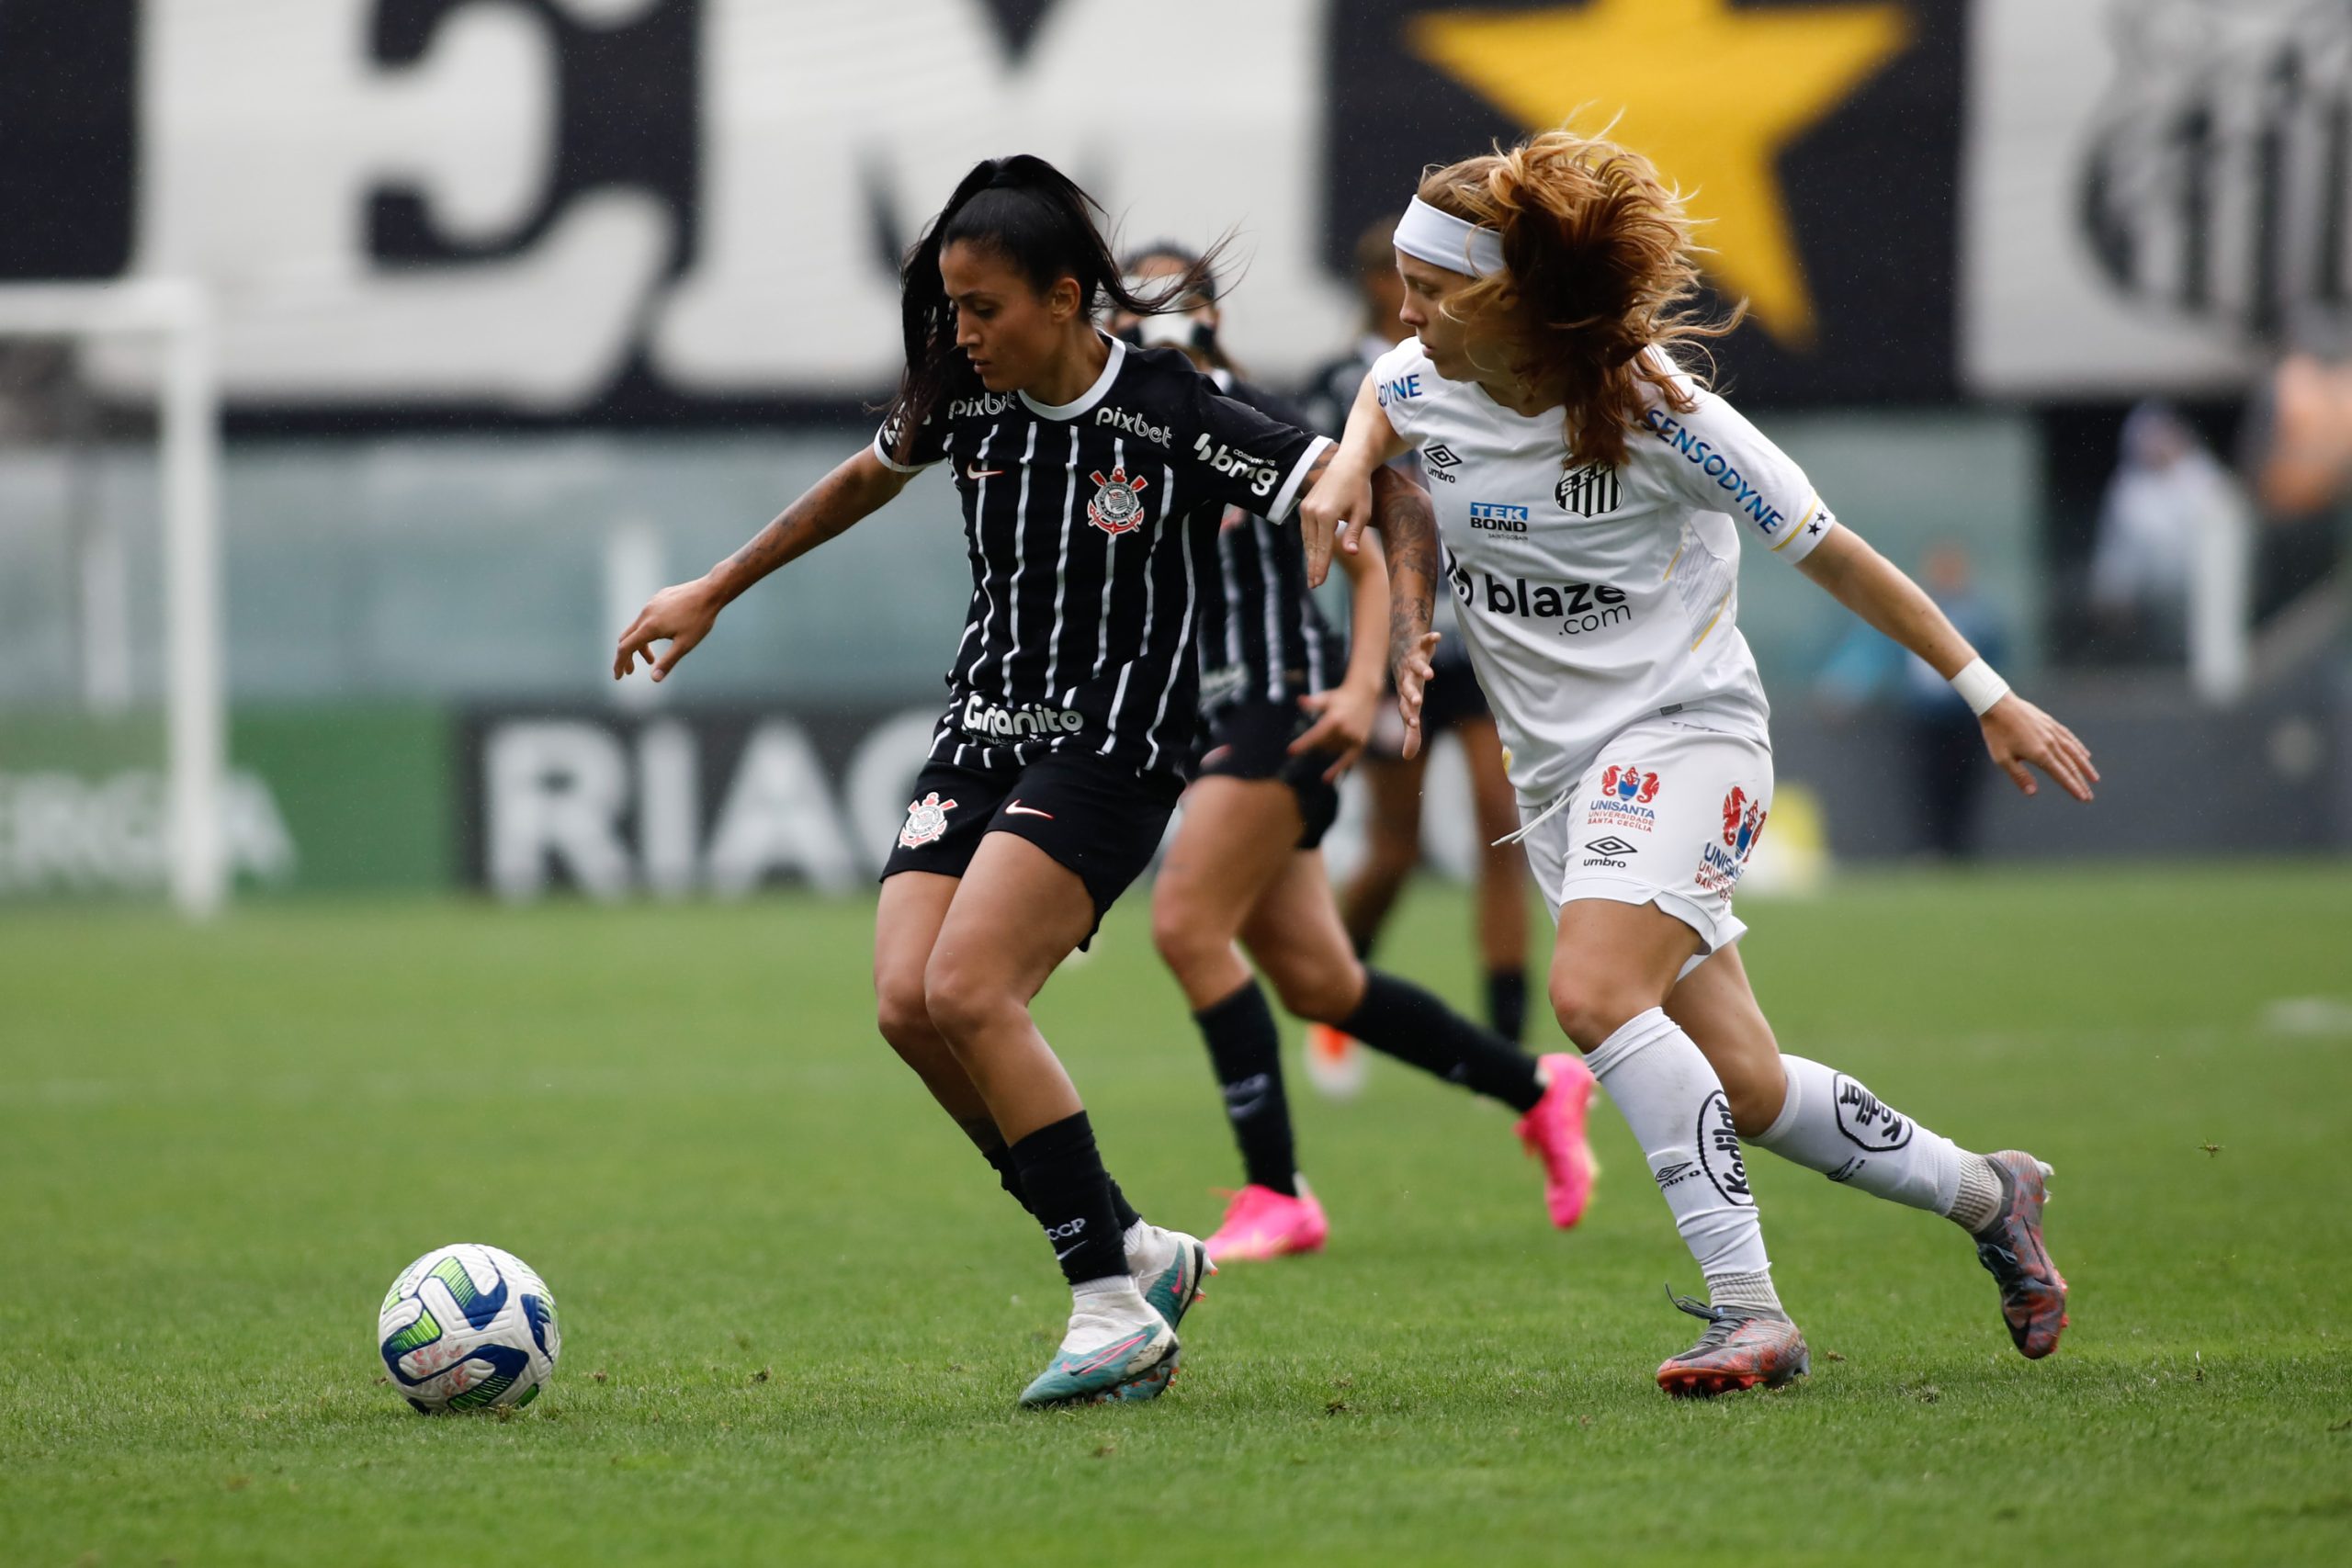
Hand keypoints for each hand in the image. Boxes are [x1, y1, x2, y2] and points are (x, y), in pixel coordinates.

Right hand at [613, 576, 723, 682]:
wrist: (709, 591)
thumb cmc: (699, 619)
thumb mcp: (685, 645)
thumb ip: (668, 662)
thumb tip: (654, 679)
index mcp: (649, 627)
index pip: (625, 648)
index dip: (619, 664)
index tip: (618, 677)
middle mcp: (646, 614)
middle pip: (626, 638)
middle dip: (627, 656)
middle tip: (631, 671)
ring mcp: (651, 604)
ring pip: (637, 627)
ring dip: (640, 645)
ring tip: (652, 659)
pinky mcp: (658, 598)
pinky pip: (646, 617)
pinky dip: (647, 631)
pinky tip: (662, 636)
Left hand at [1289, 680, 1381, 781]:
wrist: (1365, 695)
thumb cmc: (1341, 697)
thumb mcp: (1326, 697)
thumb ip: (1313, 702)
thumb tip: (1300, 700)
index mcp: (1335, 718)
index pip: (1315, 734)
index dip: (1303, 743)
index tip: (1290, 752)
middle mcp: (1345, 730)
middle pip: (1322, 745)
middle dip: (1317, 741)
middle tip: (1323, 728)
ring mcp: (1353, 738)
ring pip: (1331, 751)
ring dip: (1326, 747)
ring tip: (1333, 731)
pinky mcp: (1360, 744)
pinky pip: (1347, 761)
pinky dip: (1337, 770)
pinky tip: (1327, 780)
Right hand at [1296, 458, 1373, 588]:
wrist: (1348, 464)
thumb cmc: (1360, 488)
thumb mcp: (1362, 511)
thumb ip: (1354, 533)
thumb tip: (1351, 553)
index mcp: (1326, 515)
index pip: (1323, 548)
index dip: (1321, 567)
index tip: (1318, 583)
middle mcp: (1312, 512)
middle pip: (1312, 546)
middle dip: (1313, 566)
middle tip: (1314, 585)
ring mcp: (1306, 508)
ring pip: (1307, 539)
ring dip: (1310, 557)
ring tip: (1313, 574)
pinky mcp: (1305, 505)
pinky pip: (1306, 530)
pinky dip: (1309, 544)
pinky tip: (1313, 554)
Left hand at [1391, 631, 1441, 760]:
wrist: (1402, 652)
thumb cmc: (1408, 686)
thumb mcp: (1410, 709)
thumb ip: (1411, 733)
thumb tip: (1407, 757)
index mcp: (1406, 695)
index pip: (1406, 708)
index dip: (1409, 716)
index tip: (1414, 724)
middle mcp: (1407, 679)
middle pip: (1408, 688)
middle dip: (1412, 695)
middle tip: (1417, 702)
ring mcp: (1413, 662)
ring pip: (1416, 667)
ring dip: (1422, 670)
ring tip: (1429, 674)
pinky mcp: (1420, 646)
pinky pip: (1424, 641)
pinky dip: (1430, 638)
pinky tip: (1437, 636)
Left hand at [1981, 694, 2097, 800]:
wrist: (1997, 704)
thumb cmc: (1996, 733)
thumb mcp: (2002, 758)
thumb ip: (2019, 776)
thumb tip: (2033, 793)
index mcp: (2040, 754)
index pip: (2061, 775)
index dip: (2073, 787)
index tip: (2083, 798)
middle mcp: (2051, 743)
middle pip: (2070, 766)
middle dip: (2081, 782)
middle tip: (2089, 797)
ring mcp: (2053, 732)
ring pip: (2074, 752)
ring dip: (2086, 766)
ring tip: (2094, 778)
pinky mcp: (2051, 723)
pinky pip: (2070, 738)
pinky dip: (2079, 748)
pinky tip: (2085, 754)